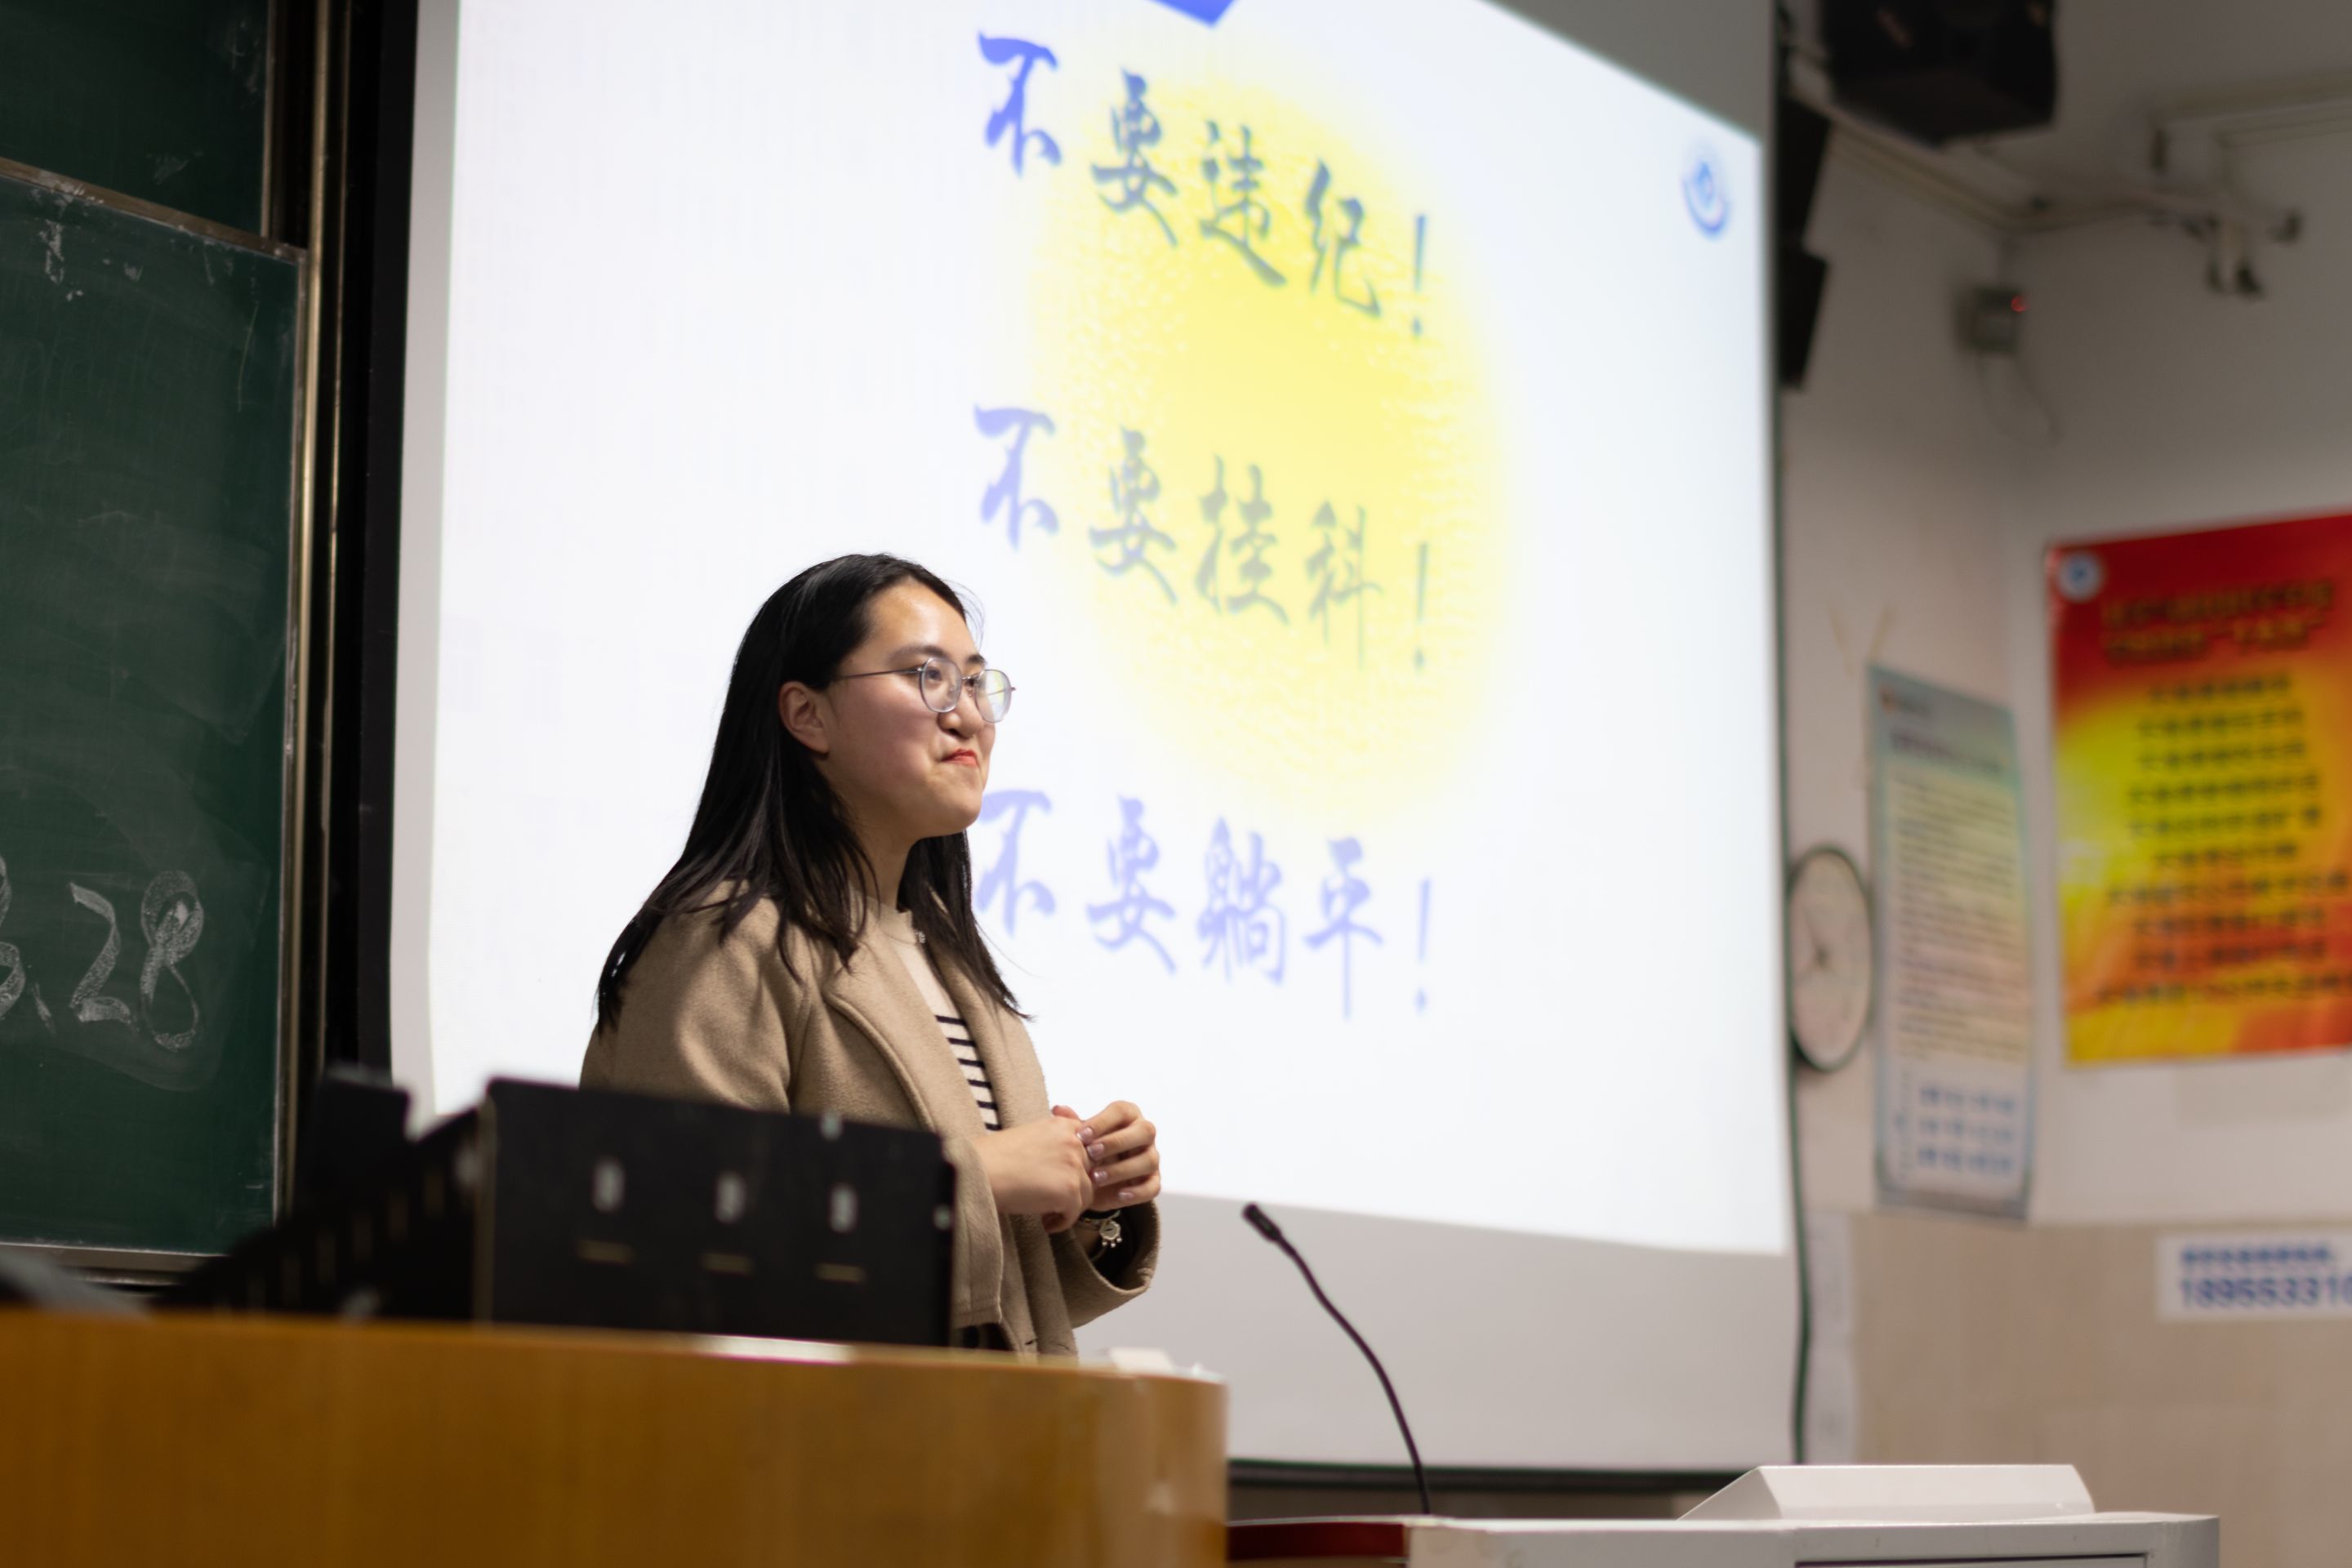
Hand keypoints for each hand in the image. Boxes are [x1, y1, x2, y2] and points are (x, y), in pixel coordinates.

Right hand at [971, 1115, 1092, 1233]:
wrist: (978, 1170)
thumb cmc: (995, 1157)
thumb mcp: (1031, 1137)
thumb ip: (1055, 1143)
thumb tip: (1067, 1163)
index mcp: (1063, 1126)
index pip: (1090, 1146)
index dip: (1081, 1165)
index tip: (1066, 1177)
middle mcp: (1074, 1142)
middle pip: (1091, 1170)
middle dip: (1076, 1186)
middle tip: (1058, 1199)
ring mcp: (1074, 1166)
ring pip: (1086, 1193)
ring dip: (1070, 1206)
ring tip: (1049, 1213)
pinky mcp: (1069, 1189)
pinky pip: (1076, 1212)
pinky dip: (1062, 1221)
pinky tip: (1046, 1223)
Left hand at [1054, 1100, 1159, 1209]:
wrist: (1094, 1179)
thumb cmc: (1088, 1150)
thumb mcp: (1080, 1138)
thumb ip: (1072, 1123)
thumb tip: (1058, 1110)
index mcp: (1128, 1116)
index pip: (1122, 1111)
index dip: (1103, 1121)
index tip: (1081, 1135)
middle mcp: (1144, 1134)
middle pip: (1145, 1131)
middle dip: (1117, 1142)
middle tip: (1091, 1153)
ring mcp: (1151, 1157)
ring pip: (1149, 1160)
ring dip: (1122, 1169)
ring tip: (1096, 1177)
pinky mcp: (1153, 1181)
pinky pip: (1153, 1186)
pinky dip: (1137, 1192)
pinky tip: (1119, 1195)